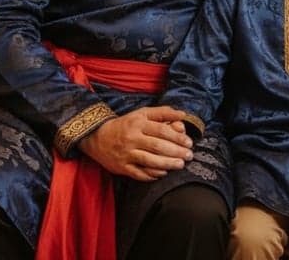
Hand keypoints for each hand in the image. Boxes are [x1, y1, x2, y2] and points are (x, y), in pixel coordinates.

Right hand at [78, 106, 192, 181]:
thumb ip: (162, 113)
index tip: (189, 142)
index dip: (177, 137)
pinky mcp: (121, 167)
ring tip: (180, 165)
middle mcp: (132, 138)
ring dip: (167, 164)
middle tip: (189, 155)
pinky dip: (152, 174)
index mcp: (138, 123)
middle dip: (176, 152)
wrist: (98, 137)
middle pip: (157, 146)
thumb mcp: (142, 114)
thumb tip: (183, 115)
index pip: (161, 130)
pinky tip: (163, 173)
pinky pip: (139, 173)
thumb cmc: (126, 124)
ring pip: (149, 161)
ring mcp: (126, 154)